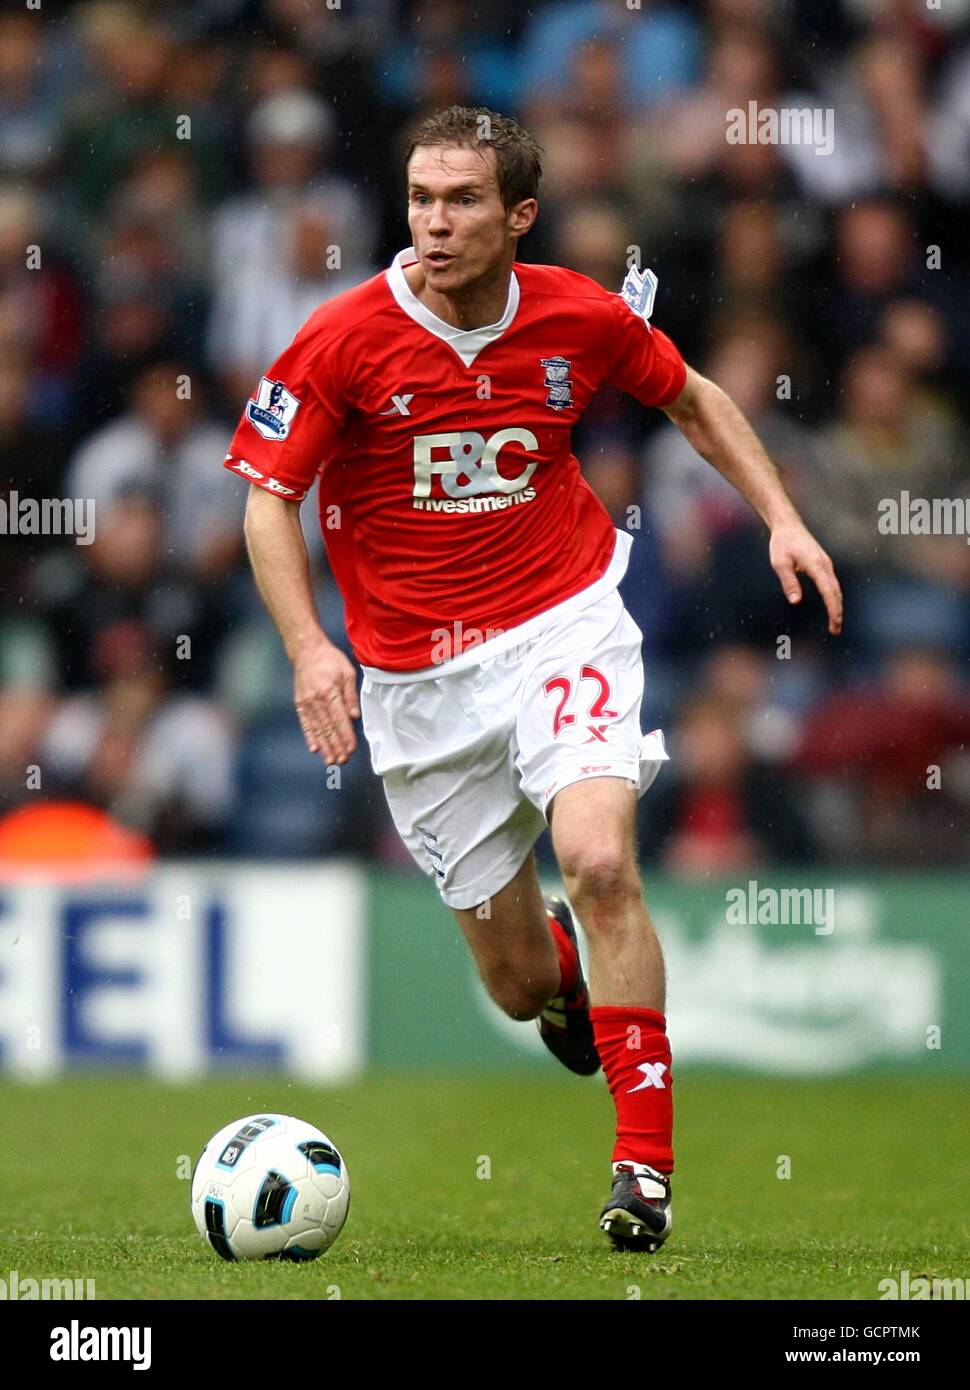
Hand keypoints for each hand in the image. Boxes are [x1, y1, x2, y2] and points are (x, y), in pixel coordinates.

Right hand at [293, 636, 360, 765]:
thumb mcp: (347, 673)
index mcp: (330, 693)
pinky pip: (306, 724)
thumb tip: (354, 716)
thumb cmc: (330, 661)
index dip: (346, 736)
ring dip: (324, 746)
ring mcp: (307, 704)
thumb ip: (351, 696)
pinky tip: (314, 748)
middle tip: (342, 761)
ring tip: (330, 761)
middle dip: (336, 746)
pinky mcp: (300, 704)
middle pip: (328, 728)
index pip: (340, 720)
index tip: (351, 749)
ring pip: (317, 729)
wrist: (306, 651)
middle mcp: (317, 701)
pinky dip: (310, 737)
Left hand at [769, 520, 842, 634]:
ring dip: (837, 606)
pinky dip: (834, 597)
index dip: (833, 608)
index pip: (828, 591)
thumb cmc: (782, 544)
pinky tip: (832, 607)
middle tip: (835, 630)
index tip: (835, 623)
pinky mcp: (824, 565)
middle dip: (837, 612)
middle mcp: (825, 565)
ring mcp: (826, 564)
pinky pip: (832, 584)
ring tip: (835, 624)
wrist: (788, 526)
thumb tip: (796, 601)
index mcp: (816, 564)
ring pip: (836, 589)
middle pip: (836, 592)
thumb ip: (789, 581)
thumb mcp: (779, 563)